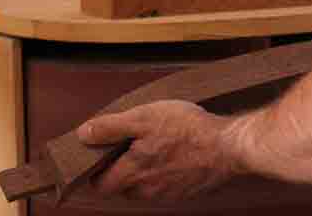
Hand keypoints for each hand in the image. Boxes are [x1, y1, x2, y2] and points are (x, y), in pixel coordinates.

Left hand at [77, 100, 237, 201]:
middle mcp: (148, 190)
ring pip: (144, 189)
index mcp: (133, 173)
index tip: (98, 156)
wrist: (227, 146)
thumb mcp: (142, 118)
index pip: (101, 186)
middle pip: (122, 188)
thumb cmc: (185, 129)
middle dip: (119, 172)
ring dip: (143, 173)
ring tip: (152, 147)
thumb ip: (110, 128)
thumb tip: (84, 135)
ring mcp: (168, 194)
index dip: (95, 172)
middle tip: (127, 147)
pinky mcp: (186, 192)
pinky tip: (172, 154)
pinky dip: (163, 175)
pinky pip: (165, 187)